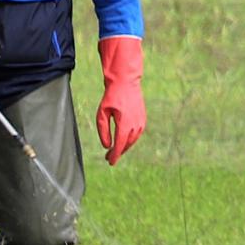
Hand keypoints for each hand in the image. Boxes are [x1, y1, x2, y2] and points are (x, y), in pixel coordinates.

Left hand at [96, 36, 143, 165]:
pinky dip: (129, 139)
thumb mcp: (102, 113)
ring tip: (115, 150)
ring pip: (132, 141)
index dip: (115, 155)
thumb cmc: (111, 97)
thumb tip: (107, 146)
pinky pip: (136, 134)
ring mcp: (141, 123)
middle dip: (118, 152)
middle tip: (108, 157)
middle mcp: (135, 125)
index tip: (110, 162)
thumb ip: (103, 130)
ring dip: (124, 147)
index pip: (120, 145)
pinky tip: (122, 140)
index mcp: (125, 124)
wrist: (126, 83)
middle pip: (126, 145)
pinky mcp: (143, 120)